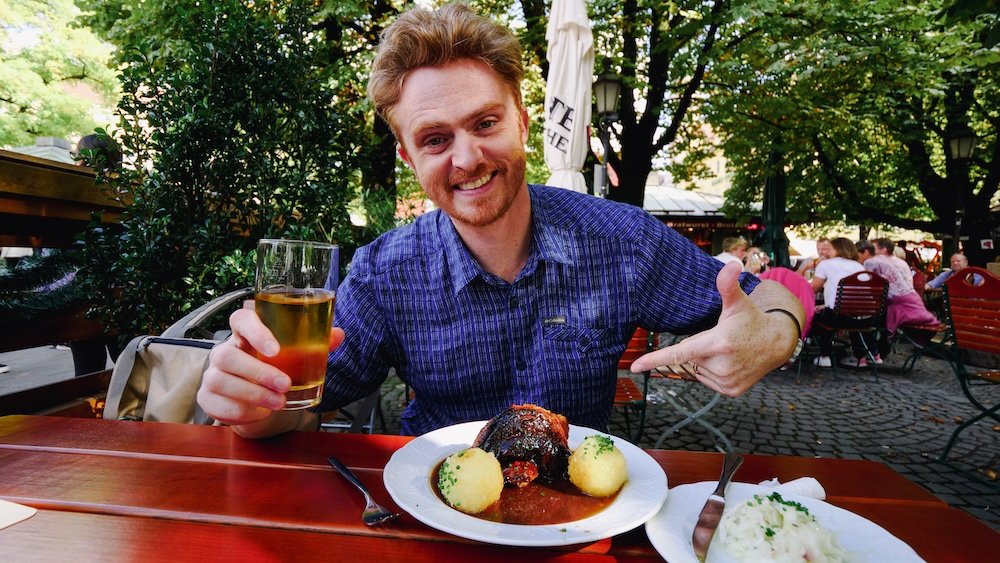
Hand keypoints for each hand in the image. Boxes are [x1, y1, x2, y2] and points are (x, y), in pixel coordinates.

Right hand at [197, 303, 344, 428]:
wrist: (258, 399)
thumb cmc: (277, 369)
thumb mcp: (296, 356)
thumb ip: (316, 344)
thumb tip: (338, 335)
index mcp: (245, 334)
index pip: (240, 319)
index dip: (255, 331)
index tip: (276, 350)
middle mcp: (223, 351)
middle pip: (227, 356)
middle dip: (258, 373)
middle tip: (285, 385)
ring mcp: (212, 375)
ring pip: (220, 381)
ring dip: (252, 394)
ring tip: (278, 403)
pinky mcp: (207, 398)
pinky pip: (216, 405)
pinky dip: (241, 412)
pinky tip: (260, 414)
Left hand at [630, 260, 798, 395]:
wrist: (777, 344)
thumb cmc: (751, 320)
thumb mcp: (738, 302)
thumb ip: (727, 285)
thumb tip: (730, 263)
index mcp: (718, 343)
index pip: (679, 353)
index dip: (655, 360)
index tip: (634, 367)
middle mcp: (721, 365)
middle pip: (690, 357)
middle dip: (698, 347)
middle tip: (720, 339)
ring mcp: (727, 381)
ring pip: (698, 370)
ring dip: (706, 360)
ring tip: (728, 350)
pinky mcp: (731, 391)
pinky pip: (708, 380)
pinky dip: (713, 372)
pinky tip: (730, 362)